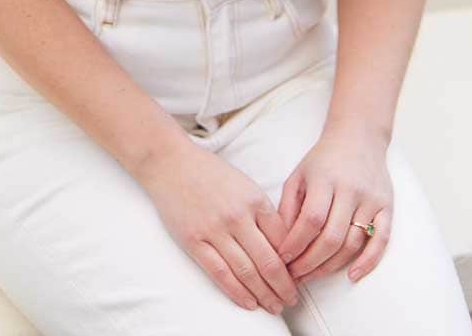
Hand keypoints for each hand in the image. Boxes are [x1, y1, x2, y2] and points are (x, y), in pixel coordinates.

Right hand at [139, 142, 299, 313]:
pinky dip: (237, 293)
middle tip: (291, 299)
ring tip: (275, 306)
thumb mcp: (244, 184)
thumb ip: (261, 211)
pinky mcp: (195, 242)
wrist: (172, 163)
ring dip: (264, 294)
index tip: (299, 276)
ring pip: (247, 272)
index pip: (283, 239)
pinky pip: (220, 274)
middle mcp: (238, 216)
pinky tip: (249, 303)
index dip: (294, 262)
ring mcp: (215, 230)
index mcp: (255, 199)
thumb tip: (281, 244)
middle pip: (269, 261)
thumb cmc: (209, 172)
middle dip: (284, 285)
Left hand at [275, 118, 392, 284]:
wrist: (359, 136)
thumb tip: (280, 242)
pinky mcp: (387, 206)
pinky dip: (368, 262)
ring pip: (353, 243)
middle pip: (331, 237)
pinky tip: (352, 276)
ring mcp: (370, 199)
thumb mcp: (299, 175)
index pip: (311, 220)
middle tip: (295, 276)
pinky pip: (381, 240)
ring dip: (331, 266)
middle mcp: (350, 189)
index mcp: (325, 179)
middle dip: (310, 263)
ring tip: (312, 276)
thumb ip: (287, 206)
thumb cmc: (323, 159)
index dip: (296, 244)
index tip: (282, 259)